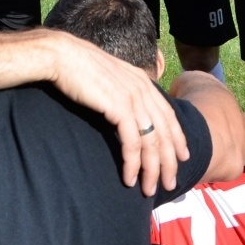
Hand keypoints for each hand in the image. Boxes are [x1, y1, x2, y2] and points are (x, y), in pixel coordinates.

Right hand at [45, 35, 188, 195]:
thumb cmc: (77, 66)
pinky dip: (133, 163)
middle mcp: (143, 90)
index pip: (168, 114)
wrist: (62, 55)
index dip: (178, 137)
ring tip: (149, 189)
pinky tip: (130, 178)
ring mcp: (133, 99)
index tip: (182, 156)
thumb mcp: (108, 76)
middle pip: (165, 132)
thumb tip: (122, 107)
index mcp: (142, 81)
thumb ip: (121, 90)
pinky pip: (132, 143)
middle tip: (170, 183)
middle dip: (169, 162)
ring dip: (152, 169)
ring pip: (152, 142)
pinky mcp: (119, 108)